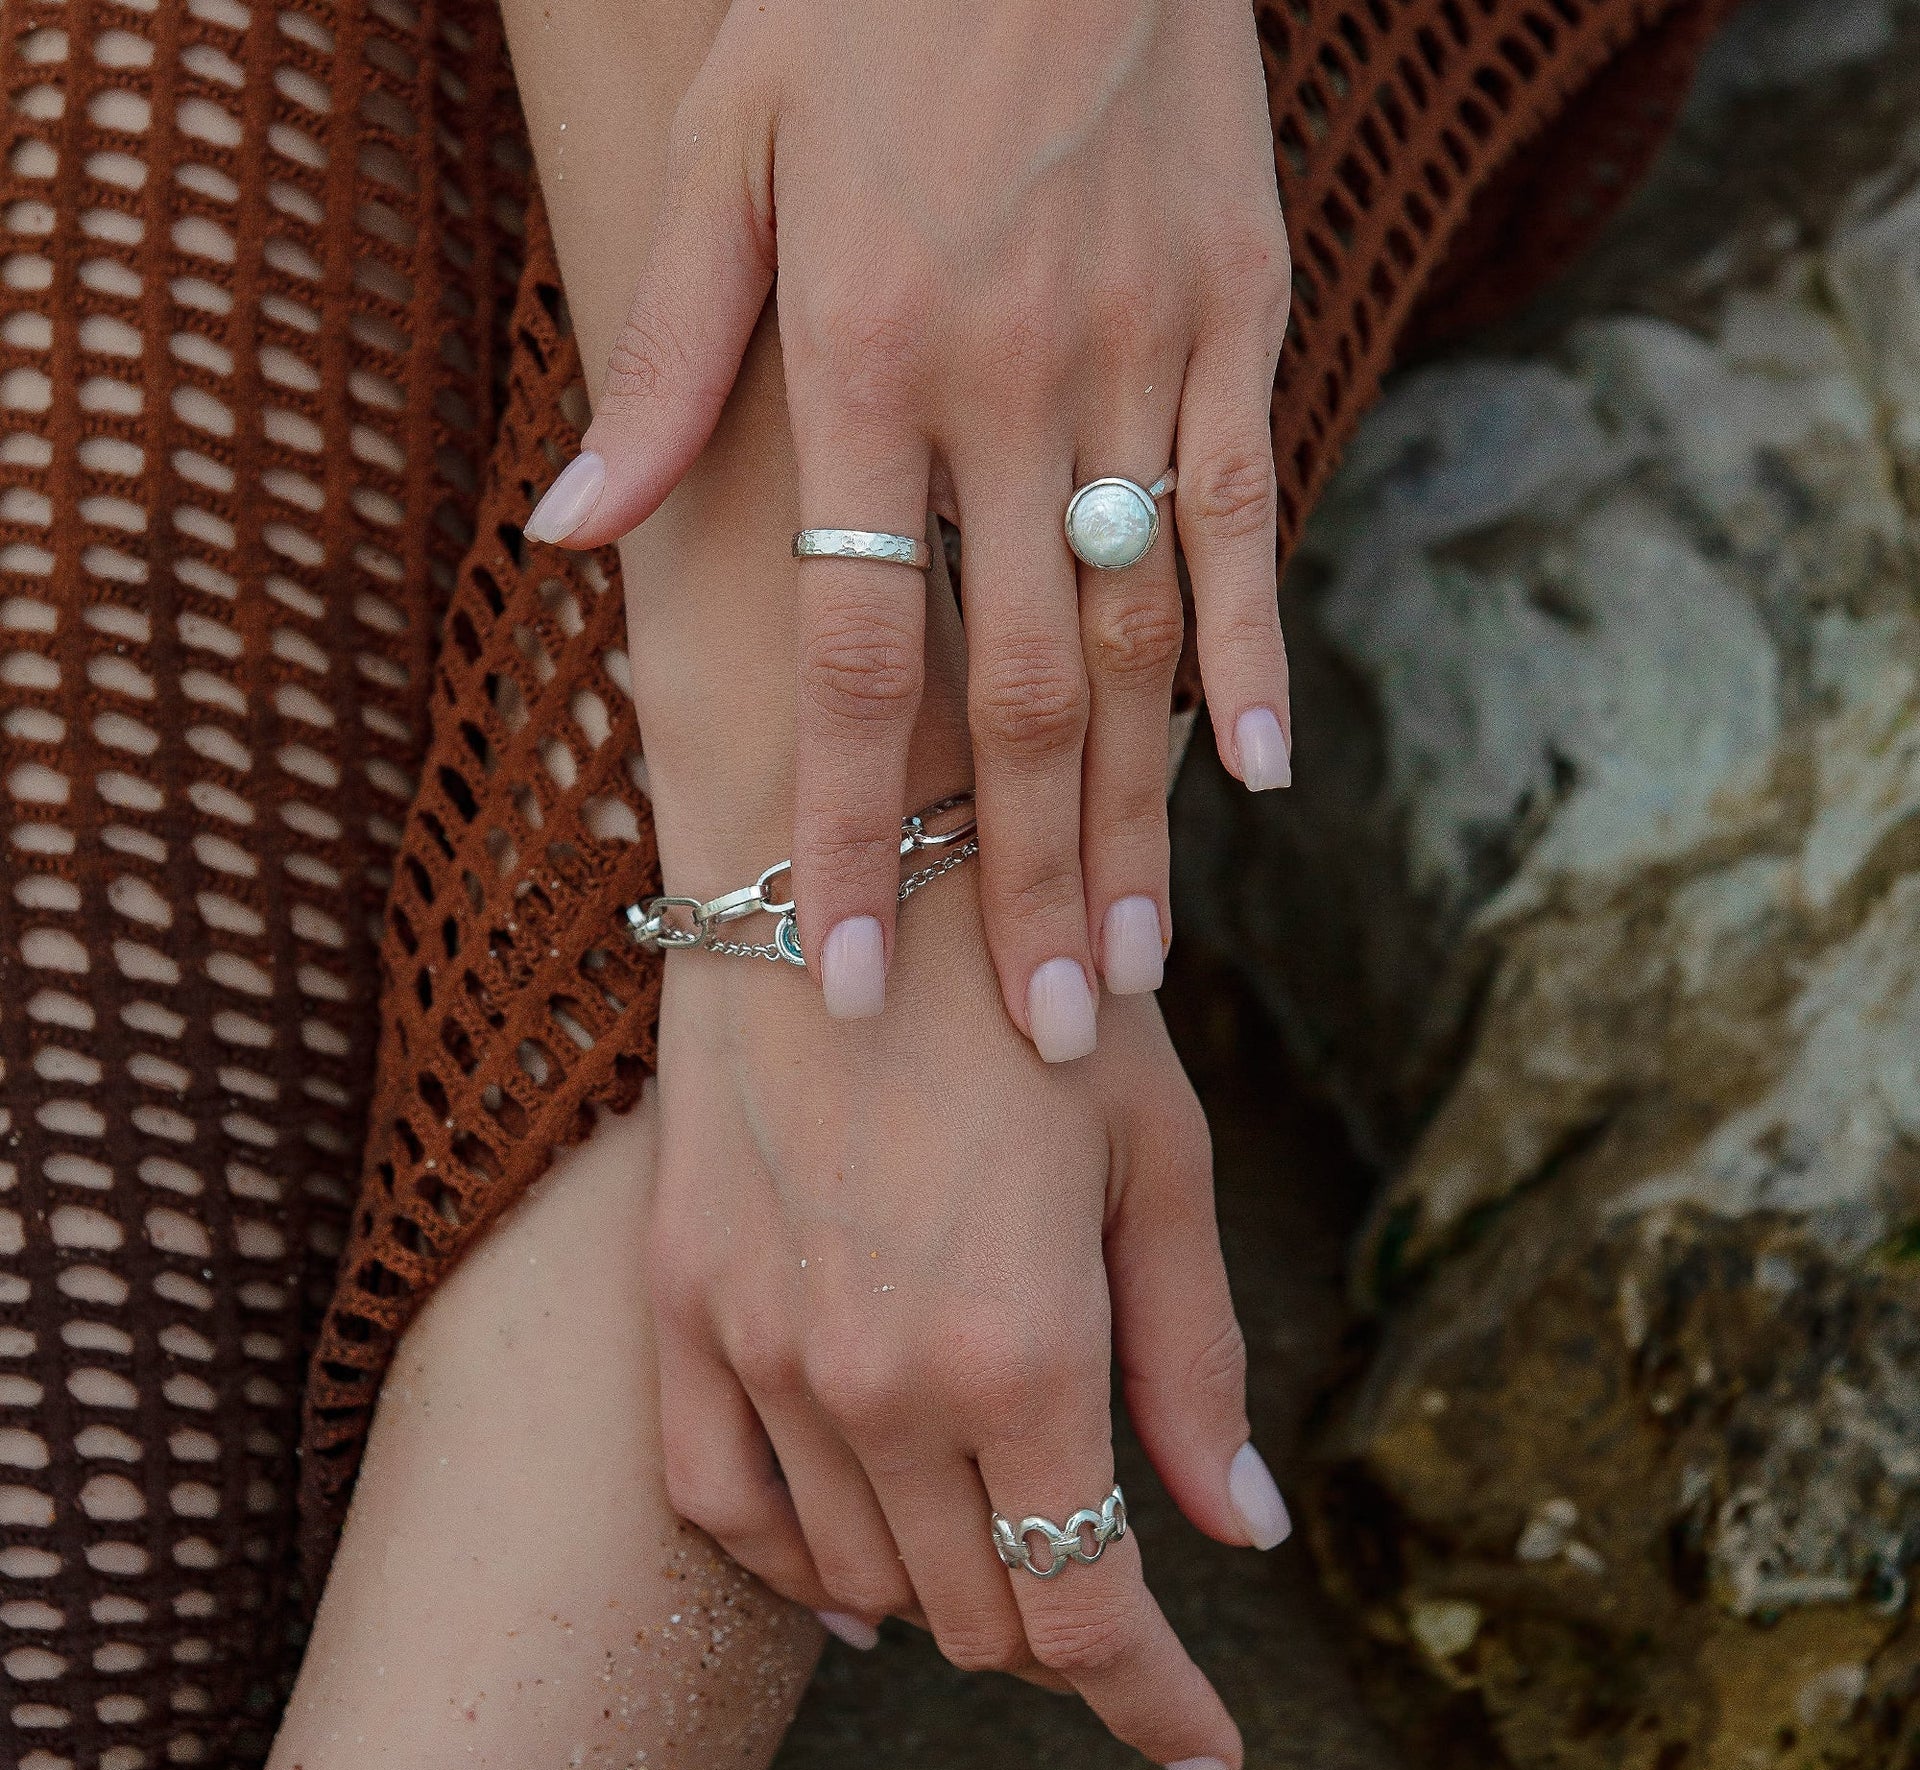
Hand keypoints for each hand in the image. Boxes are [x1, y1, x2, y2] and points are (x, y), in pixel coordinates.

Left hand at [527, 0, 1292, 1057]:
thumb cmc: (856, 7)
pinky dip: (1259, 648)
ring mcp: (1133, 355)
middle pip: (1014, 688)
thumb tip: (570, 533)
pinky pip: (1244, 510)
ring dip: (1141, 814)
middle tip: (1040, 1039)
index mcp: (860, 359)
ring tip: (1137, 965)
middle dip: (1020, 880)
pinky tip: (1263, 779)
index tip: (844, 978)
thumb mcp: (722, 155)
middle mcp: (1003, 382)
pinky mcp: (1236, 318)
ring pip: (1139, 632)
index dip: (853, 830)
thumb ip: (664, 362)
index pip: (856, 652)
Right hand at [641, 860, 1290, 1769]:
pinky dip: (800, 1572)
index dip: (1158, 1706)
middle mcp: (874, 1380)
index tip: (1207, 1755)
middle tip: (1122, 1615)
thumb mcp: (1154, 1158)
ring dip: (953, 1603)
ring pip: (862, 1582)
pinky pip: (724, 1509)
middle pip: (980, 1612)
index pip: (1088, 1607)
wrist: (839, 863)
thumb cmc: (1029, 992)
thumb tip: (1233, 1532)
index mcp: (1019, 1347)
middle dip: (1070, 1639)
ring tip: (1010, 1563)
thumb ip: (1193, 1362)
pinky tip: (854, 1578)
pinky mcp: (679, 1310)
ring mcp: (757, 1352)